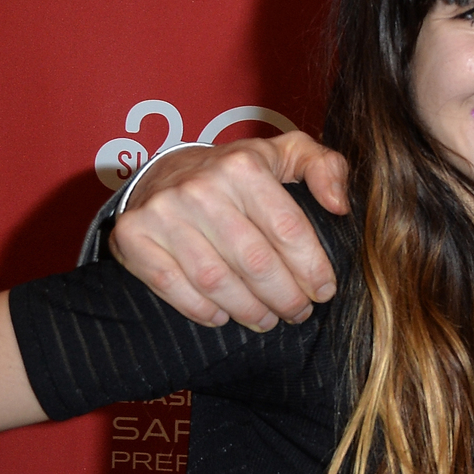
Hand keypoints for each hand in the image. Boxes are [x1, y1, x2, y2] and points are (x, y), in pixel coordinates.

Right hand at [111, 132, 350, 329]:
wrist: (165, 171)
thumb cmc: (237, 172)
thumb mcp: (286, 154)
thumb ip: (325, 167)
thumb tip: (339, 205)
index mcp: (243, 166)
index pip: (288, 230)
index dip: (312, 268)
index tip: (324, 291)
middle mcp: (201, 187)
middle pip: (255, 262)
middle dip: (285, 297)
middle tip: (298, 312)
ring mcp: (163, 212)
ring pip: (216, 280)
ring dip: (249, 310)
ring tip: (267, 319)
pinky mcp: (134, 236)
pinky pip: (172, 286)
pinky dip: (201, 310)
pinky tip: (223, 317)